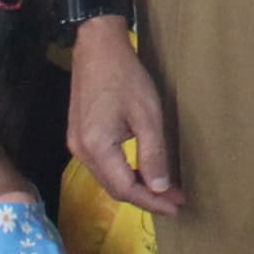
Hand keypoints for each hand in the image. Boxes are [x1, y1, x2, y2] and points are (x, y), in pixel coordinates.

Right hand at [68, 21, 180, 214]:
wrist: (97, 47)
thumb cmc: (125, 76)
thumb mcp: (147, 115)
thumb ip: (153, 154)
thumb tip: (159, 188)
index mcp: (96, 148)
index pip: (126, 189)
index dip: (152, 201)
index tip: (177, 206)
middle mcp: (81, 151)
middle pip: (115, 188)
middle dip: (146, 198)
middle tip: (175, 200)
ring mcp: (76, 144)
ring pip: (108, 178)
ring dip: (135, 187)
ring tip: (163, 189)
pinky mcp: (78, 135)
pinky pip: (103, 165)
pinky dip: (124, 173)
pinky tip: (141, 171)